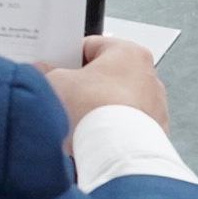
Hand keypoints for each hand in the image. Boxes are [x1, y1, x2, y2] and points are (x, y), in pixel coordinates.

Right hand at [42, 35, 168, 133]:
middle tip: (61, 94)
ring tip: (75, 120)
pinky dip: (109, 129)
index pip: (90, 45)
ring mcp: (154, 105)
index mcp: (128, 52)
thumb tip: (42, 73)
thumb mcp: (56, 83)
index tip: (53, 67)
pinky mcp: (154, 132)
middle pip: (104, 74)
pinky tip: (91, 136)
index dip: (66, 56)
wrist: (115, 152)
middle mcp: (148, 76)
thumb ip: (47, 72)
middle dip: (81, 85)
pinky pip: (125, 125)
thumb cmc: (95, 111)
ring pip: (115, 101)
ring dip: (95, 108)